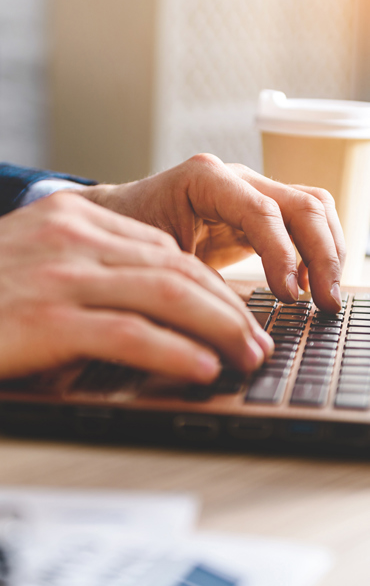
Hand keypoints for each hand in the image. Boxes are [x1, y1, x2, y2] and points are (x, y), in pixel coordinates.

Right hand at [0, 193, 272, 380]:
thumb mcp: (42, 267)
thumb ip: (96, 272)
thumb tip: (160, 310)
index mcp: (72, 218)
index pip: (164, 249)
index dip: (211, 285)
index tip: (238, 314)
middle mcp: (70, 235)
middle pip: (175, 267)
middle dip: (227, 308)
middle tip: (257, 340)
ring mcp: (58, 274)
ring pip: (164, 293)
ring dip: (217, 329)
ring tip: (247, 356)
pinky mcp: (45, 317)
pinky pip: (129, 332)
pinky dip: (173, 352)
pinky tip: (202, 368)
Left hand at [79, 154, 345, 312]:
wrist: (118, 220)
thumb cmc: (127, 237)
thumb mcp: (153, 261)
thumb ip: (193, 285)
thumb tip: (232, 328)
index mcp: (204, 179)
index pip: (261, 211)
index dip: (282, 254)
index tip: (289, 296)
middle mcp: (235, 178)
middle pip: (302, 204)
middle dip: (322, 254)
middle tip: (326, 303)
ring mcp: (250, 191)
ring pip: (312, 208)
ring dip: (329, 251)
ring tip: (327, 297)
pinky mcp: (257, 213)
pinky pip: (302, 222)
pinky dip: (316, 250)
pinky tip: (311, 284)